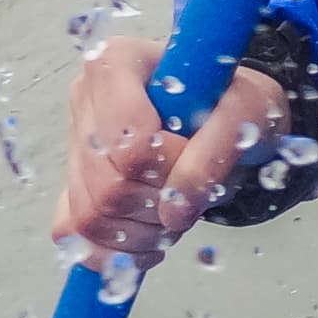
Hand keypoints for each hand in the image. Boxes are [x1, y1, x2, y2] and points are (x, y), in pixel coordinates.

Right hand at [52, 40, 286, 264]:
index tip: (200, 149)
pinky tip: (152, 239)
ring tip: (179, 210)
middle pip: (108, 185)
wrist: (228, 115)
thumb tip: (174, 212)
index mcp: (115, 65)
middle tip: (195, 190)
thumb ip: (213, 156)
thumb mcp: (245, 114)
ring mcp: (74, 147)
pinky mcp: (72, 184)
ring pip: (90, 217)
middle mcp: (85, 102)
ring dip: (146, 231)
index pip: (129, 142)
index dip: (172, 163)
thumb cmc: (233, 102)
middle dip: (162, 203)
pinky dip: (117, 252)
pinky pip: (73, 235)